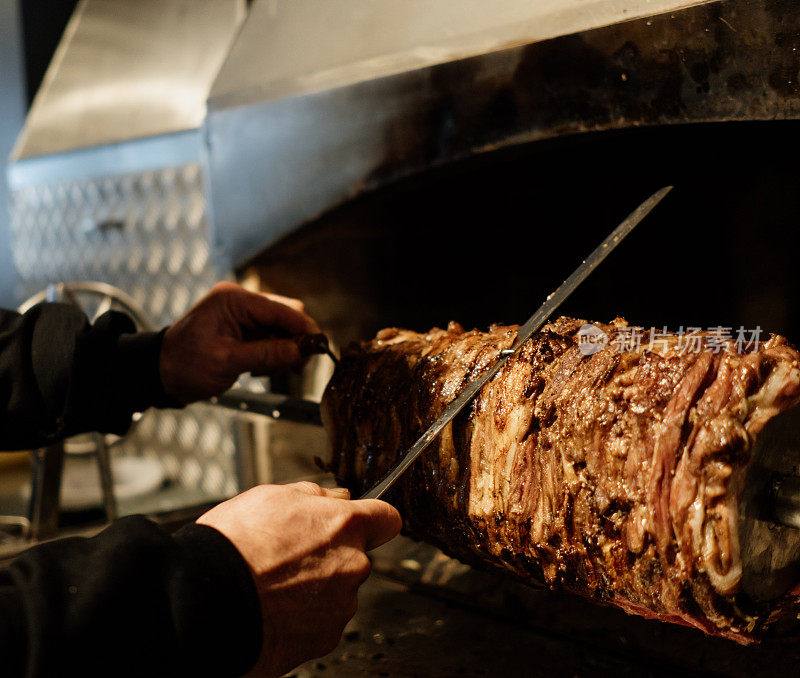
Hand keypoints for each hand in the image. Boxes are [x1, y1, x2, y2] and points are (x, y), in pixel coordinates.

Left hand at [159, 282, 320, 402]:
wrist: (160, 374)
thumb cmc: (184, 364)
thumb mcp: (226, 361)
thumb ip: (266, 354)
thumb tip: (301, 351)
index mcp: (234, 299)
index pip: (282, 309)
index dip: (304, 329)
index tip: (319, 349)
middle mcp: (241, 301)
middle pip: (287, 315)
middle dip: (296, 341)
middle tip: (297, 367)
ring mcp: (243, 314)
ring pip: (283, 328)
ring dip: (284, 350)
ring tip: (266, 371)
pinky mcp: (245, 328)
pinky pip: (272, 337)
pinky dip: (274, 354)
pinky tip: (260, 369)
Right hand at [197, 482, 401, 677]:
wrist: (206, 600)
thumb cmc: (234, 545)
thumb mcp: (271, 496)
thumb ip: (315, 495)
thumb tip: (336, 497)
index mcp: (344, 525)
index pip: (387, 518)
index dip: (374, 519)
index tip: (365, 523)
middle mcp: (353, 566)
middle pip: (356, 558)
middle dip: (331, 557)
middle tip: (289, 557)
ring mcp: (340, 606)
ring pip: (337, 592)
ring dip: (315, 589)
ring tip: (273, 586)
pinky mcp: (323, 639)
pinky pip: (321, 623)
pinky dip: (302, 619)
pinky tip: (272, 609)